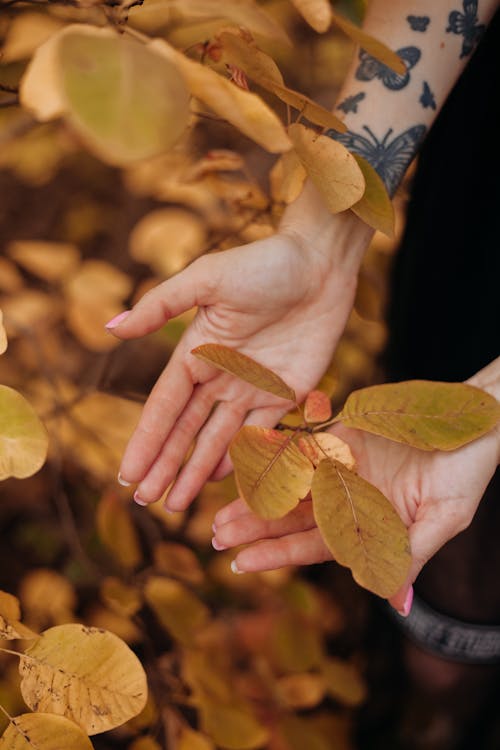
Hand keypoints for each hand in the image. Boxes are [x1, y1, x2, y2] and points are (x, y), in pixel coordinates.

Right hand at [108, 207, 371, 510]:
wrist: (320, 264)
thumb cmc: (262, 264)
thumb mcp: (206, 279)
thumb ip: (161, 306)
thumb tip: (111, 328)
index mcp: (196, 352)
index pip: (164, 407)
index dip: (146, 441)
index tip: (127, 474)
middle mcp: (220, 375)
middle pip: (186, 431)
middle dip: (165, 466)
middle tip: (144, 501)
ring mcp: (253, 387)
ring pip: (218, 439)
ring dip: (196, 471)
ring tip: (175, 503)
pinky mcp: (287, 392)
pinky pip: (261, 434)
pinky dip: (242, 458)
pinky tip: (221, 480)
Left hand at [212, 414, 499, 613]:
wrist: (474, 420)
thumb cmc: (466, 472)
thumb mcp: (444, 518)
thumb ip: (411, 554)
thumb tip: (394, 602)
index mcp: (369, 523)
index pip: (316, 544)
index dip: (278, 554)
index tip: (241, 563)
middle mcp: (351, 497)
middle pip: (295, 517)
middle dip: (256, 528)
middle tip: (216, 537)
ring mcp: (344, 465)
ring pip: (292, 483)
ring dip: (258, 495)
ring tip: (221, 510)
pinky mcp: (344, 433)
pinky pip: (304, 443)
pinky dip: (276, 452)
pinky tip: (248, 459)